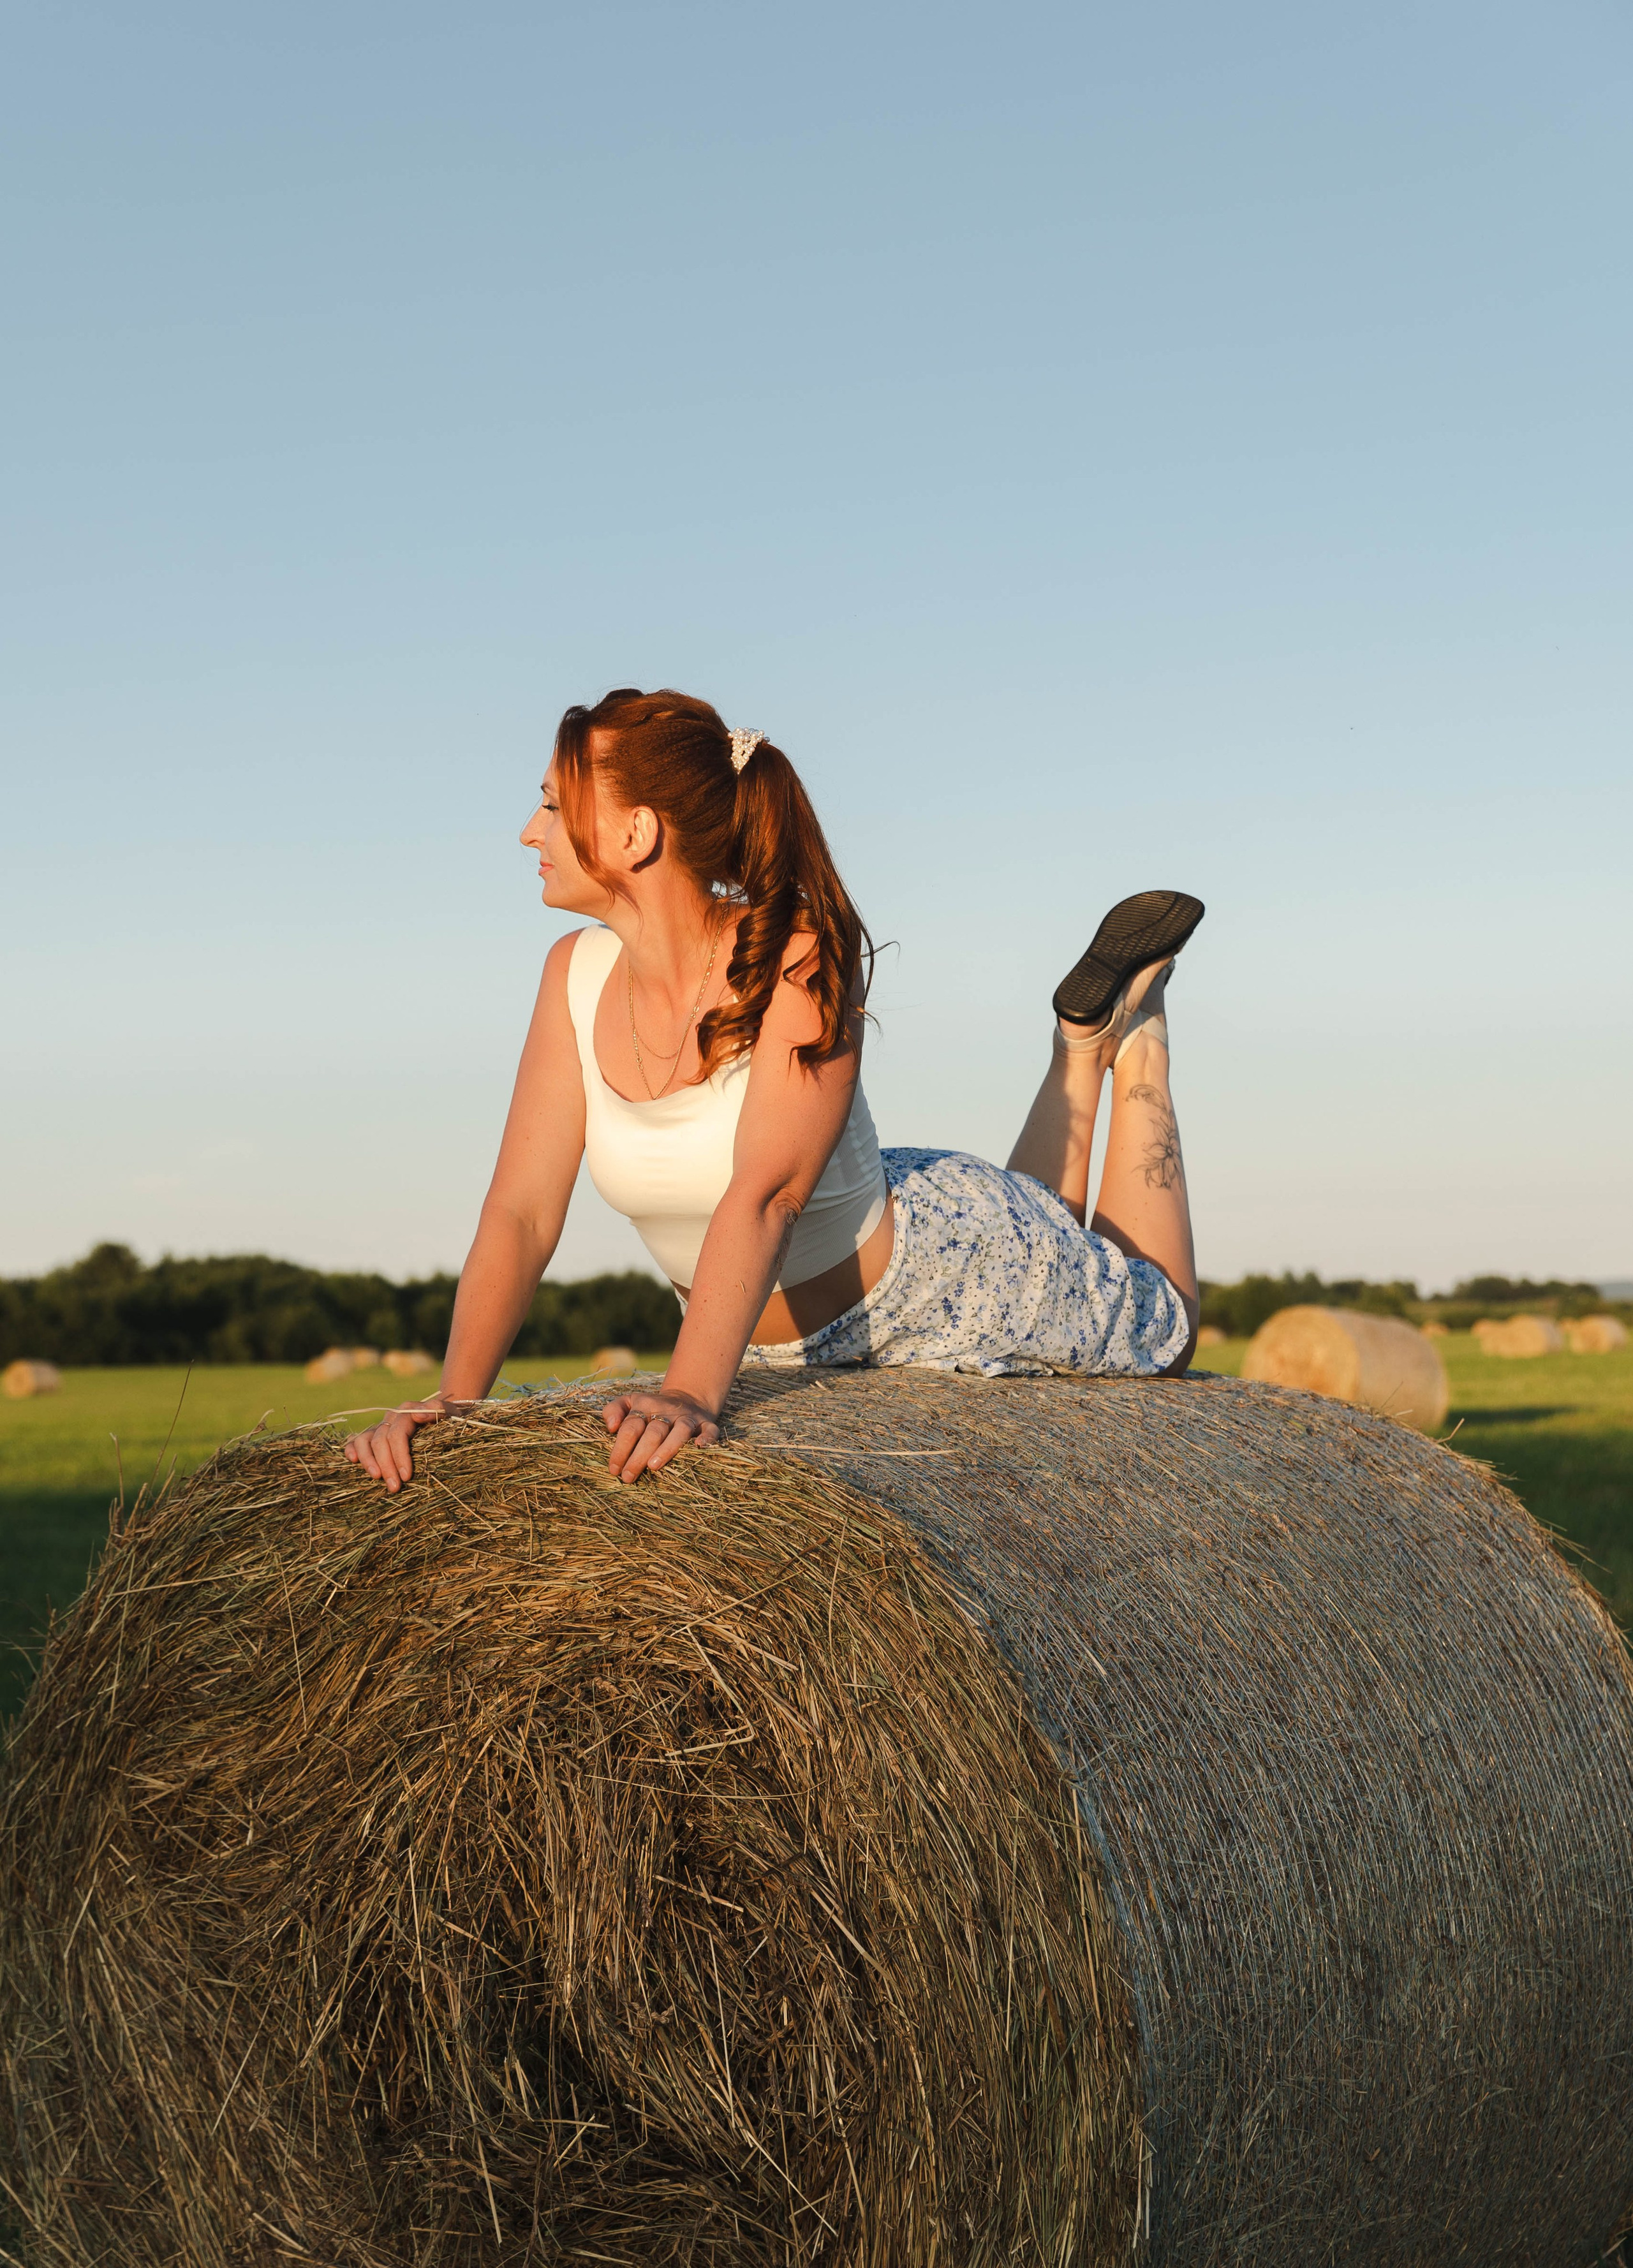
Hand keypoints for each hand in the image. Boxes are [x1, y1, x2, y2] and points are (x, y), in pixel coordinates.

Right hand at [344, 1397, 451, 1493]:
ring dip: (368, 1460)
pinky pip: (357, 1439)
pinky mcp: (374, 1434)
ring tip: (376, 1478)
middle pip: (381, 1441)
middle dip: (386, 1466)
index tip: (407, 1476)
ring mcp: (381, 1426)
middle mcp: (391, 1417)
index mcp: (407, 1412)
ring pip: (365, 1440)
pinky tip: (352, 1461)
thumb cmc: (450, 1418)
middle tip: (395, 1487)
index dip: (400, 1456)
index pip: (397, 1435)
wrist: (445, 1416)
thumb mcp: (450, 1413)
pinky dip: (352, 1449)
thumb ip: (437, 1410)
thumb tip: (418, 1416)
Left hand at [602, 1388, 719, 1482]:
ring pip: (680, 1432)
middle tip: (628, 1476)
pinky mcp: (705, 1423)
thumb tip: (611, 1427)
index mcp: (645, 1406)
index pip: (631, 1427)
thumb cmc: (650, 1409)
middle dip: (638, 1456)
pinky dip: (707, 1438)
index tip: (614, 1469)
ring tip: (653, 1467)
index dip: (621, 1448)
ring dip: (667, 1449)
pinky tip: (699, 1448)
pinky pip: (710, 1430)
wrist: (687, 1398)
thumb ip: (613, 1410)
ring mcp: (688, 1417)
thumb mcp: (629, 1402)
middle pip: (653, 1433)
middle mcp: (667, 1411)